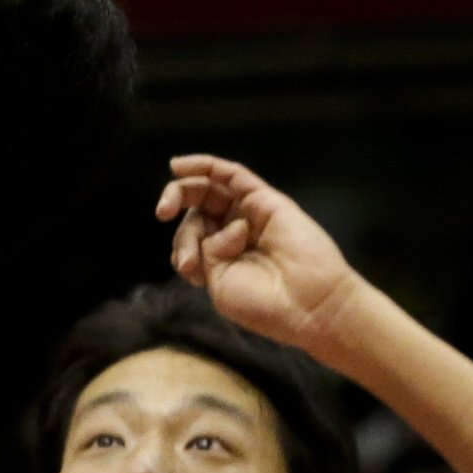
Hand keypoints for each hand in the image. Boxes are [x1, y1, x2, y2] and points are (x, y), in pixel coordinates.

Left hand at [160, 153, 369, 355]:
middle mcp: (235, 232)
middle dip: (177, 215)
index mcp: (222, 256)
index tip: (188, 267)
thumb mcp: (220, 283)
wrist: (308, 307)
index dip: (180, 245)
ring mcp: (250, 214)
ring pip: (209, 190)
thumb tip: (220, 228)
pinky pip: (232, 175)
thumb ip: (207, 252)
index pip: (190, 236)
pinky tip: (178, 166)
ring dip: (182, 191)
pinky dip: (205, 166)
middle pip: (196, 209)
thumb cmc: (265, 304)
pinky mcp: (265, 200)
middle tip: (164, 219)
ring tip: (166, 207)